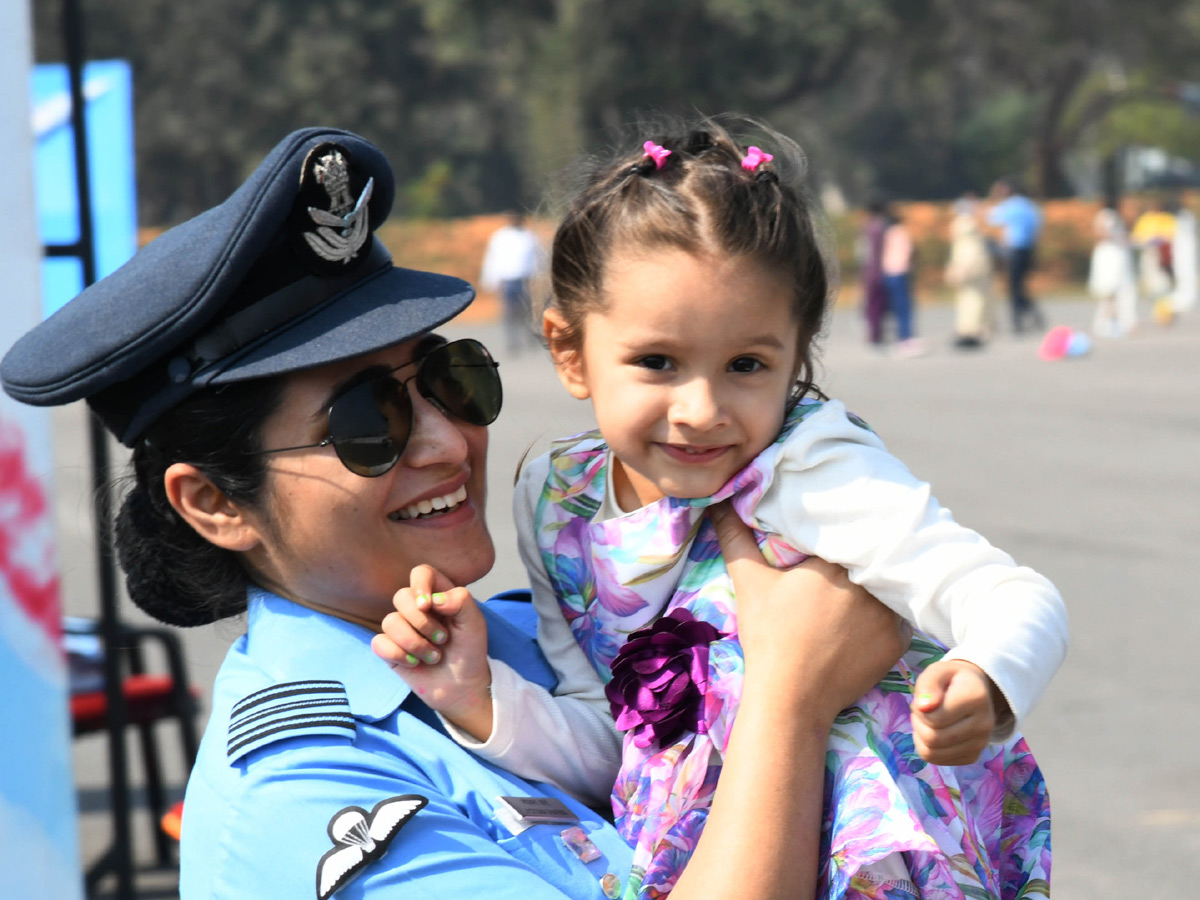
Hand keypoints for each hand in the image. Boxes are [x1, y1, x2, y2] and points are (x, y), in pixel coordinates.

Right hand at [370, 564, 492, 740]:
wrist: (462, 686)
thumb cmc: (469, 651)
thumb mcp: (475, 623)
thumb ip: (461, 601)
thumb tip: (434, 599)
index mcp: (437, 595)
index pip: (421, 573)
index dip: (421, 585)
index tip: (429, 605)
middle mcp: (416, 608)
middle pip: (401, 596)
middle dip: (422, 622)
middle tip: (443, 639)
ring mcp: (401, 628)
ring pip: (389, 621)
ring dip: (415, 643)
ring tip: (434, 657)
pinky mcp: (390, 649)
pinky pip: (379, 643)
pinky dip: (398, 654)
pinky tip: (414, 663)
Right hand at [710, 503, 908, 722]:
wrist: (790, 697)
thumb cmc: (768, 636)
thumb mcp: (749, 582)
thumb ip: (735, 537)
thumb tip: (717, 502)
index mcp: (836, 561)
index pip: (847, 535)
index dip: (840, 537)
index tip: (830, 544)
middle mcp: (869, 583)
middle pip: (870, 561)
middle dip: (860, 562)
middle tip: (841, 572)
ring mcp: (888, 614)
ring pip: (887, 588)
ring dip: (875, 589)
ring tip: (856, 596)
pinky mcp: (897, 642)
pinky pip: (898, 619)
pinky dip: (884, 620)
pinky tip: (864, 625)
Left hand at [911, 659, 1006, 764]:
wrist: (974, 690)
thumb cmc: (951, 679)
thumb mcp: (936, 671)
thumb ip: (928, 686)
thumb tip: (923, 707)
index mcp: (976, 698)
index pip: (934, 719)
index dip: (918, 710)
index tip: (922, 699)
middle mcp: (984, 724)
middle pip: (934, 739)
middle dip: (918, 724)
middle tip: (921, 711)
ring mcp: (981, 743)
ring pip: (933, 753)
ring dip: (920, 737)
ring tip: (927, 721)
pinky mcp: (973, 756)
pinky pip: (939, 761)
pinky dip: (928, 748)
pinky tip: (934, 732)